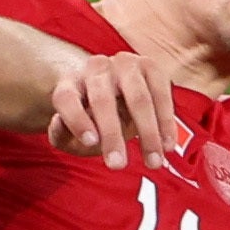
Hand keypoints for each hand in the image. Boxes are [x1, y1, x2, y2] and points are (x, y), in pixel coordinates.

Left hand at [46, 51, 177, 170]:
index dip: (77, 120)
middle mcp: (95, 68)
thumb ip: (61, 134)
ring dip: (148, 132)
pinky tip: (168, 145)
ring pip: (138, 98)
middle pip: (103, 100)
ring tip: (153, 162)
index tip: (90, 143)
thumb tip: (61, 125)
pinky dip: (166, 121)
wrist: (112, 86)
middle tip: (118, 165)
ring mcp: (124, 64)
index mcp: (70, 83)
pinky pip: (161, 94)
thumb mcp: (69, 131)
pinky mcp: (149, 66)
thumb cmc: (89, 116)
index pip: (67, 99)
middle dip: (112, 135)